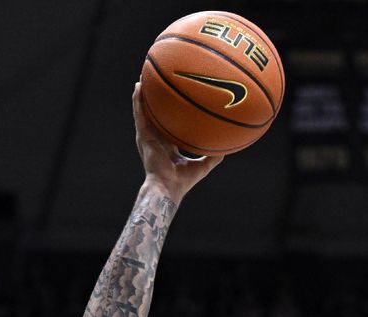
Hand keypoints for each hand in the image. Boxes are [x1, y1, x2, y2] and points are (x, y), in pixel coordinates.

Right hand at [132, 82, 223, 201]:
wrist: (168, 187)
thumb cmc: (184, 181)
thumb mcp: (203, 165)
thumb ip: (213, 155)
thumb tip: (228, 146)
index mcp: (168, 147)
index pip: (169, 128)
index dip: (172, 117)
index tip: (176, 104)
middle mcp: (157, 140)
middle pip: (155, 117)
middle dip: (156, 102)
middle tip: (158, 85)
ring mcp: (148, 137)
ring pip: (143, 112)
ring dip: (142, 96)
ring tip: (144, 78)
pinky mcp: (143, 136)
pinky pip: (140, 115)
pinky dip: (138, 101)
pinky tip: (139, 86)